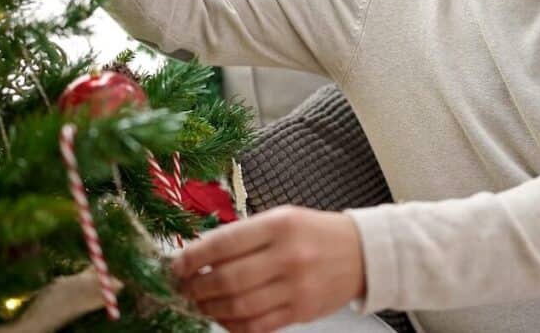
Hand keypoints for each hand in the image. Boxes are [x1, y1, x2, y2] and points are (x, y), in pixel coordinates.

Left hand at [171, 205, 365, 332]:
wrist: (362, 253)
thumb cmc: (316, 232)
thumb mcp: (282, 218)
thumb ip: (245, 234)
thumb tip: (200, 254)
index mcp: (279, 225)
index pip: (223, 243)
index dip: (193, 257)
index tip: (176, 265)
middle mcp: (287, 255)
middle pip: (227, 279)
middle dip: (196, 287)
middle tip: (183, 287)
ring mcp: (295, 287)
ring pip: (239, 307)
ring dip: (210, 308)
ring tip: (199, 303)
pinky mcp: (301, 311)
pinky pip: (257, 326)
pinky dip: (234, 325)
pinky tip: (224, 317)